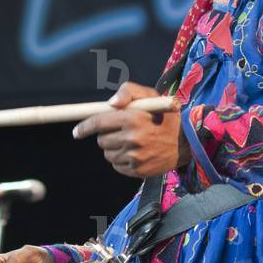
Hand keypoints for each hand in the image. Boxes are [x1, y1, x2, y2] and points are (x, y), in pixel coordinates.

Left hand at [72, 81, 191, 178]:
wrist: (186, 143)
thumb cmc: (164, 117)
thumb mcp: (150, 97)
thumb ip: (129, 91)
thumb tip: (111, 104)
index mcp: (133, 118)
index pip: (99, 122)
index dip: (84, 127)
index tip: (76, 132)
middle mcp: (132, 138)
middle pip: (101, 140)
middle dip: (106, 135)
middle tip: (120, 131)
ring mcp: (134, 156)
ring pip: (107, 153)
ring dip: (113, 147)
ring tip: (131, 142)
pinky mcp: (137, 170)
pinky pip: (116, 165)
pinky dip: (121, 159)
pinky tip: (135, 153)